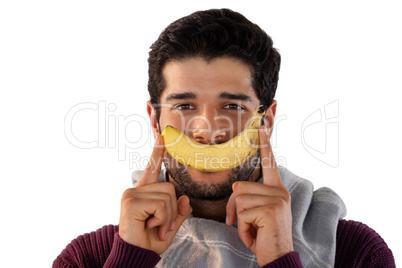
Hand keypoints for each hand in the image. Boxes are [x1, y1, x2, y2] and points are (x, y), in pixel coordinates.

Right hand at [118, 134, 191, 254]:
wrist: (137, 254)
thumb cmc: (151, 239)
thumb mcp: (171, 224)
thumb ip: (179, 211)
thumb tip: (186, 199)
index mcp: (145, 191)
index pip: (153, 167)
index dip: (157, 151)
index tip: (160, 133)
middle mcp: (136, 189)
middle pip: (170, 187)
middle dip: (172, 210)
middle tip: (161, 225)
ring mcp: (132, 194)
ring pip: (168, 196)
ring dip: (168, 217)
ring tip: (156, 226)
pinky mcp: (131, 202)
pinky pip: (161, 205)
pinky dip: (163, 219)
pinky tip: (152, 225)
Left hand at [226, 124, 293, 265]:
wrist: (277, 258)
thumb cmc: (264, 236)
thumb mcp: (255, 214)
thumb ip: (248, 196)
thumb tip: (236, 186)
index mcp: (277, 189)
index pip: (269, 163)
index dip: (264, 144)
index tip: (262, 124)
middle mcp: (280, 191)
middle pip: (240, 187)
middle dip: (233, 208)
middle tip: (243, 225)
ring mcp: (277, 199)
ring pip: (238, 199)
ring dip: (238, 220)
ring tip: (252, 231)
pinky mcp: (270, 209)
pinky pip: (240, 213)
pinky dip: (241, 229)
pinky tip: (253, 237)